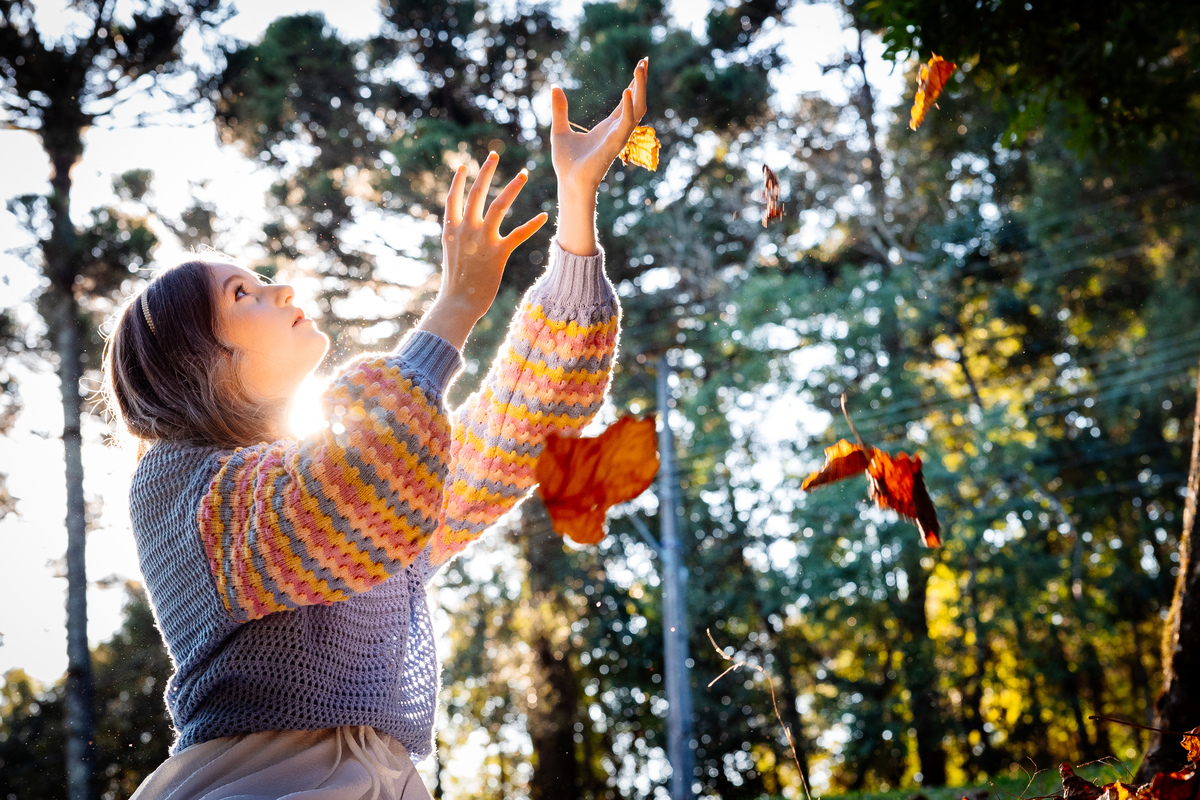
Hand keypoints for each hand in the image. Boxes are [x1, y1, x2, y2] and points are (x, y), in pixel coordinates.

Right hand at [417, 152, 547, 349]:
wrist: (457, 304)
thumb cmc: (455, 283)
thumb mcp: (451, 255)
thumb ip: (456, 237)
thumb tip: (459, 226)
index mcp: (451, 229)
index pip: (453, 198)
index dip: (458, 181)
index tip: (464, 165)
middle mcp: (465, 230)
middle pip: (476, 194)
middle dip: (486, 172)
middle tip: (494, 155)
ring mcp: (481, 241)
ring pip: (498, 206)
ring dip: (512, 187)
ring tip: (524, 173)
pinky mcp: (497, 254)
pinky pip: (518, 234)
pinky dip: (532, 224)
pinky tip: (543, 215)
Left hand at [551, 57, 648, 197]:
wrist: (569, 183)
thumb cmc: (567, 163)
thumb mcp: (559, 130)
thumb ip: (560, 110)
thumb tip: (555, 88)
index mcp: (608, 127)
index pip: (627, 101)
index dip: (634, 83)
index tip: (639, 65)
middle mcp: (617, 130)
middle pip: (637, 101)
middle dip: (641, 81)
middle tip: (645, 60)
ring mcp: (619, 136)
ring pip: (637, 109)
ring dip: (640, 88)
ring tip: (639, 68)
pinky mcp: (616, 144)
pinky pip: (627, 123)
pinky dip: (629, 106)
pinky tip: (627, 90)